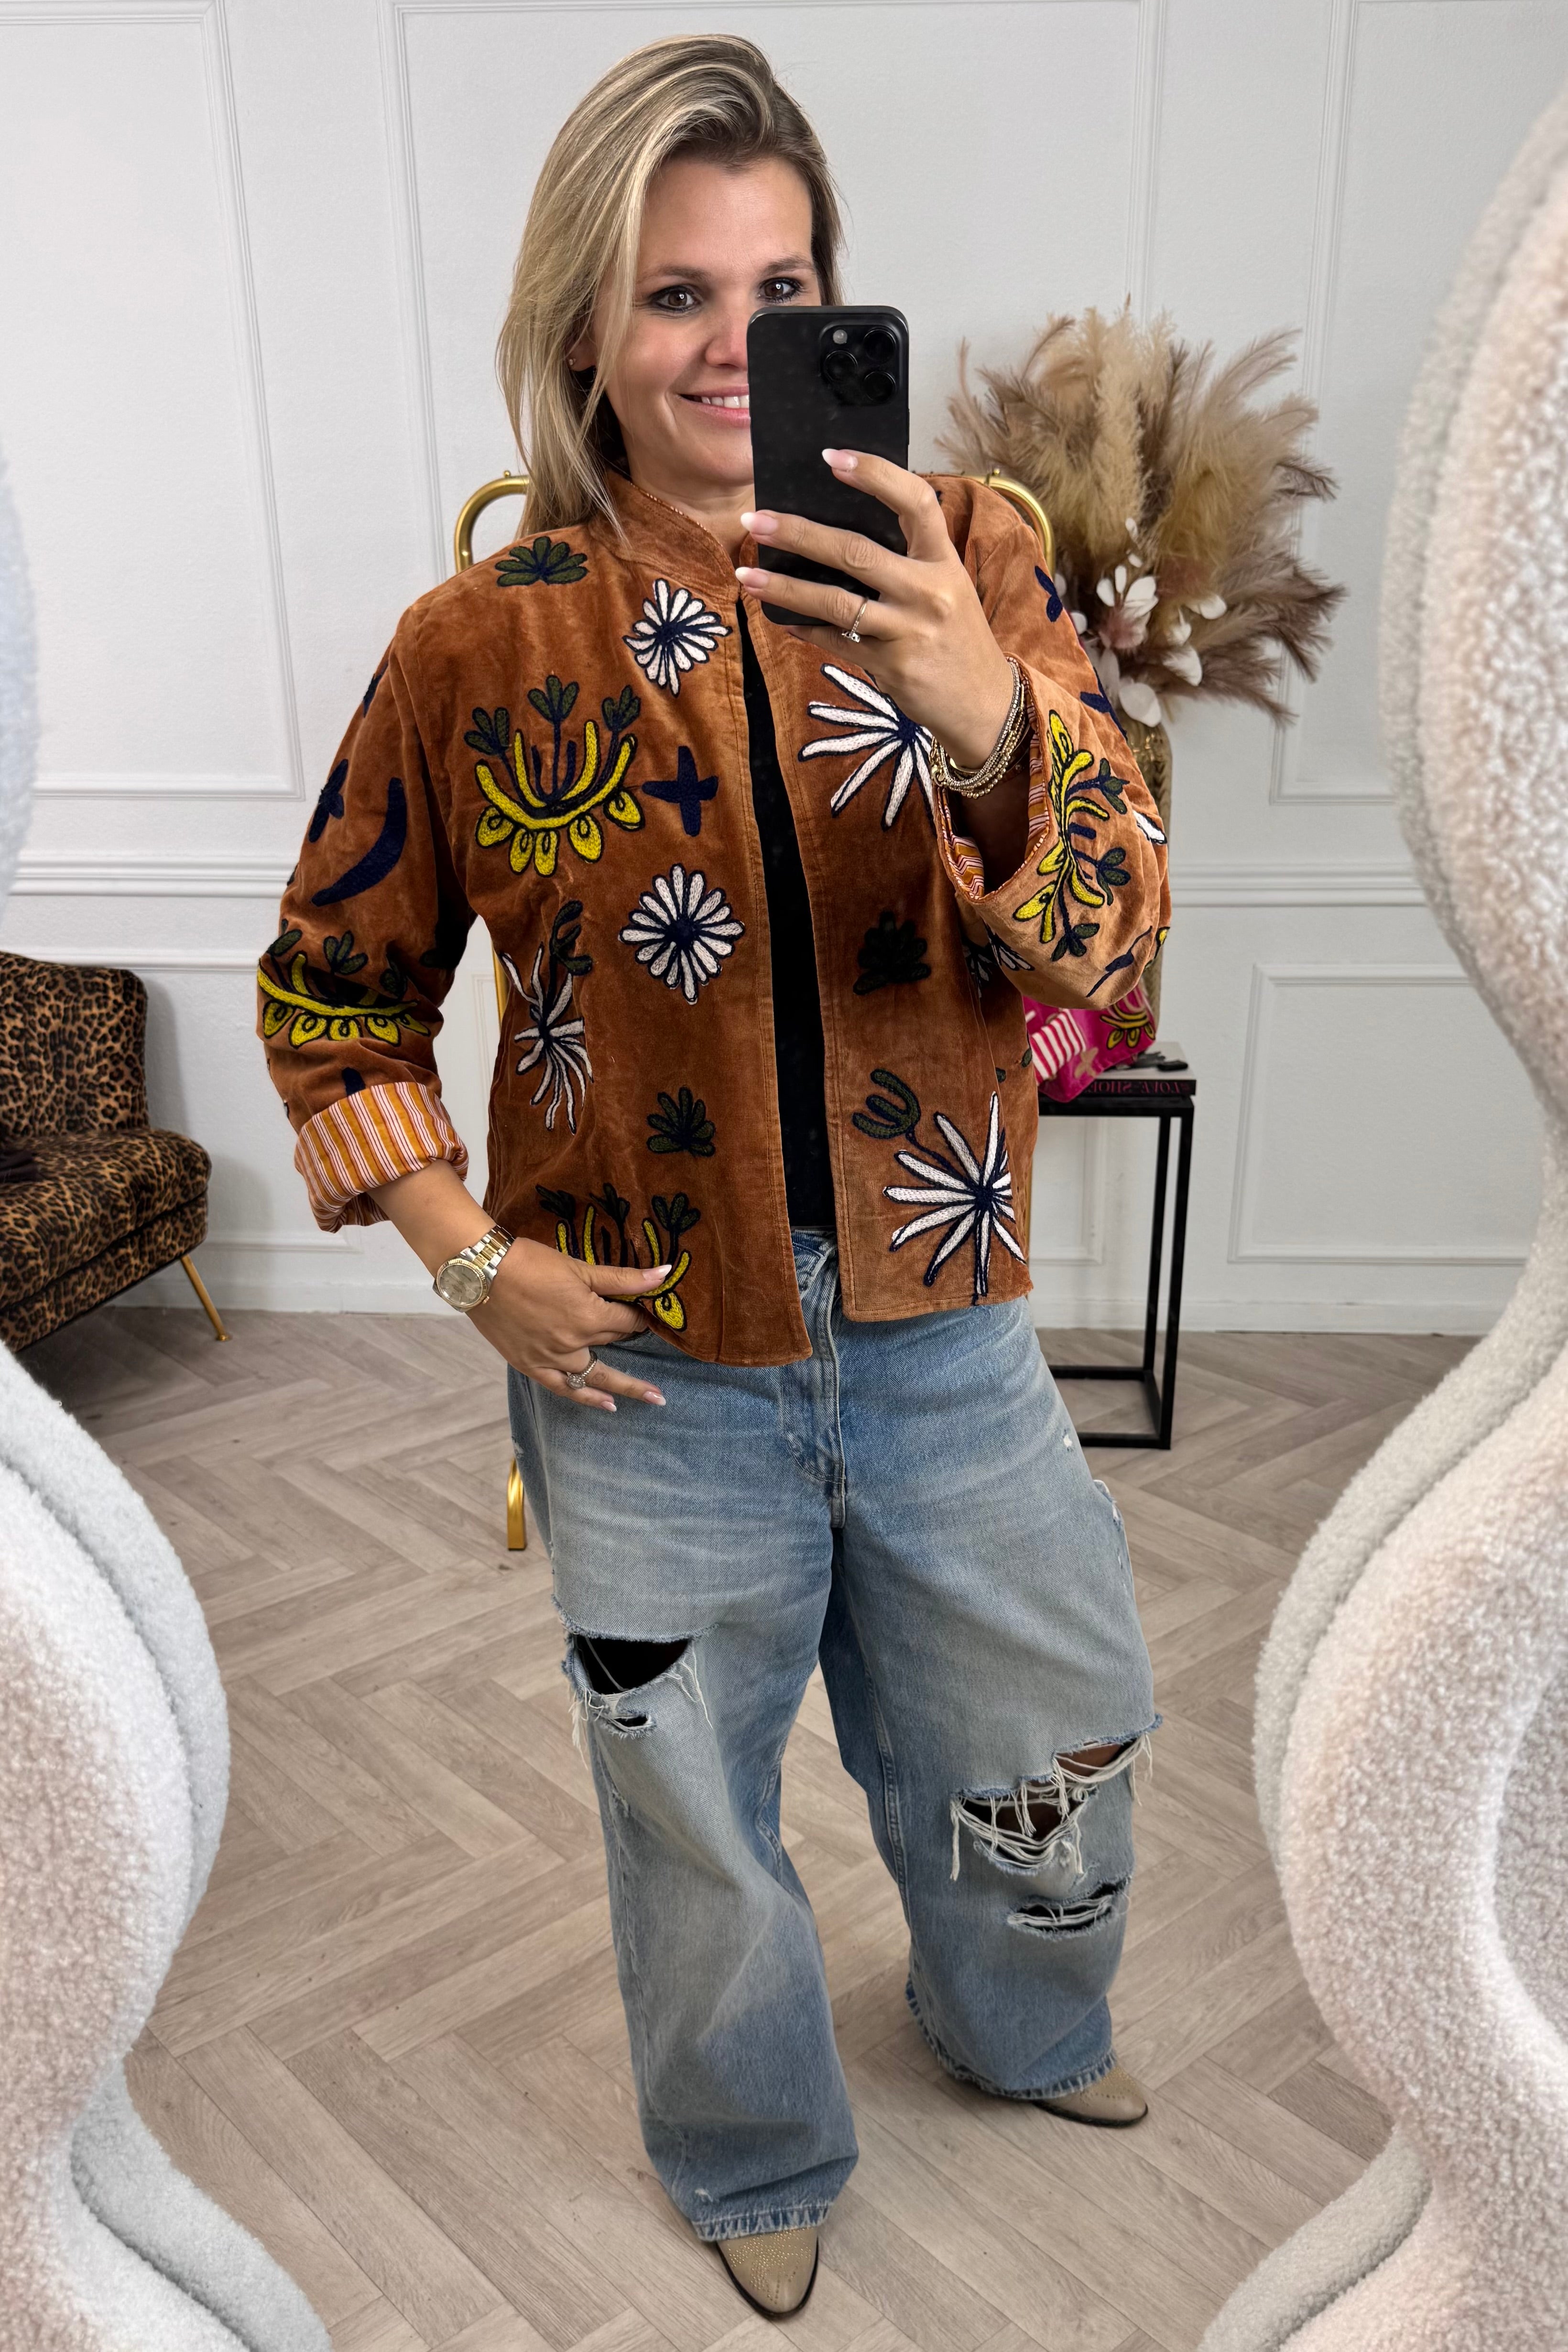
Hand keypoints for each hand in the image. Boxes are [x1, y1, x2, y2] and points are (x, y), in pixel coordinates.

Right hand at [368, 1162, 667, 1413]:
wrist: (481, 1273)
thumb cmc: (530, 1263)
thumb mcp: (580, 1267)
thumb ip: (625, 1278)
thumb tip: (665, 1274)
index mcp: (589, 1317)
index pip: (628, 1323)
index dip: (641, 1316)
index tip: (649, 1313)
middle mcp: (574, 1344)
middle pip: (614, 1344)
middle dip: (631, 1339)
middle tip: (655, 1345)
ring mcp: (551, 1358)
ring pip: (596, 1376)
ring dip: (625, 1387)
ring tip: (654, 1398)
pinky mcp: (530, 1365)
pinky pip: (564, 1388)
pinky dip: (587, 1398)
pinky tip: (608, 1405)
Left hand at [736, 451, 1015, 767]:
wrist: (983, 702)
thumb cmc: (956, 637)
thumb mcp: (948, 587)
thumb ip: (908, 560)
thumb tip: (838, 536)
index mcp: (944, 560)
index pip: (914, 501)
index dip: (874, 474)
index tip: (831, 457)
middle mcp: (929, 591)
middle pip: (855, 551)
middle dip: (799, 534)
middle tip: (757, 521)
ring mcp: (909, 630)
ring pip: (836, 602)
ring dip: (786, 588)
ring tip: (748, 576)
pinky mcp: (892, 666)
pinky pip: (837, 641)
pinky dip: (806, 628)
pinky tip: (783, 619)